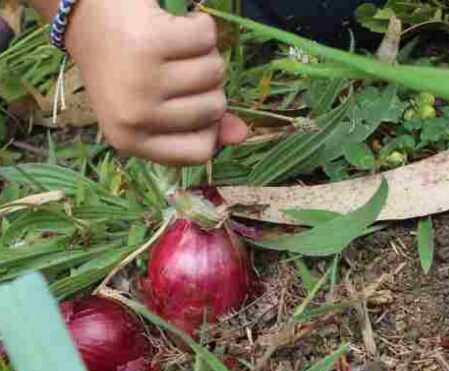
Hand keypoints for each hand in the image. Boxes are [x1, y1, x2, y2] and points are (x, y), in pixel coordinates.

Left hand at [65, 0, 247, 164]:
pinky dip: (200, 26)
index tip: (195, 107)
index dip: (208, 129)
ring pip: (214, 72)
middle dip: (208, 86)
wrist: (84, 17)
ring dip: (205, 54)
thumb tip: (243, 134)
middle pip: (212, 110)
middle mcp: (135, 118)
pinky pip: (207, 37)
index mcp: (132, 142)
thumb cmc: (124, 68)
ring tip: (176, 47)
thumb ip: (199, 125)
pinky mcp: (150, 41)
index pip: (199, 153)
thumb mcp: (154, 107)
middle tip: (177, 69)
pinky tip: (176, 24)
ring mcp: (142, 81)